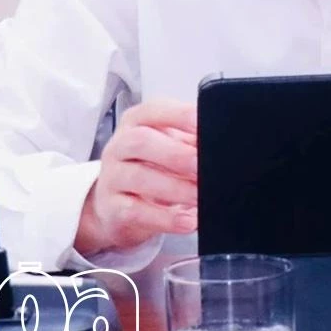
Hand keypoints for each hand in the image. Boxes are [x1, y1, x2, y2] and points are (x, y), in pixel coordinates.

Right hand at [74, 100, 197, 256]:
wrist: (116, 209)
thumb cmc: (148, 170)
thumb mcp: (167, 148)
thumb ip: (190, 143)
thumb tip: (218, 147)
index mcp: (136, 122)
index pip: (153, 110)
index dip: (180, 116)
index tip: (205, 126)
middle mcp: (119, 146)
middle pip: (141, 141)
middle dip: (176, 154)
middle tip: (202, 166)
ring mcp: (112, 178)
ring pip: (139, 178)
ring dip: (176, 188)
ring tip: (201, 197)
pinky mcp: (113, 210)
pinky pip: (137, 212)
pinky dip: (166, 218)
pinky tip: (188, 220)